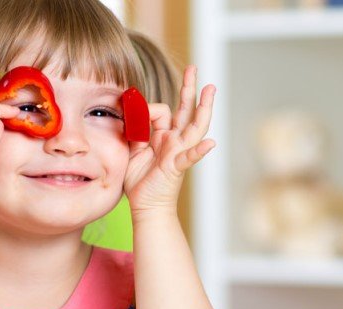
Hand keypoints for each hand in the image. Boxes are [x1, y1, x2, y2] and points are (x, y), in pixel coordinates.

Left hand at [123, 65, 215, 214]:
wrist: (145, 206)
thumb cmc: (140, 180)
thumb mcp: (133, 151)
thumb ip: (135, 133)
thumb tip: (133, 113)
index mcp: (163, 136)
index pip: (161, 111)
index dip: (147, 108)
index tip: (131, 111)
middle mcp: (174, 141)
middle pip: (185, 110)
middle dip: (189, 89)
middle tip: (193, 68)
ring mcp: (178, 152)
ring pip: (194, 126)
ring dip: (203, 108)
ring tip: (211, 89)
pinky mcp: (177, 167)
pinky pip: (189, 158)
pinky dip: (199, 151)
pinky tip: (210, 143)